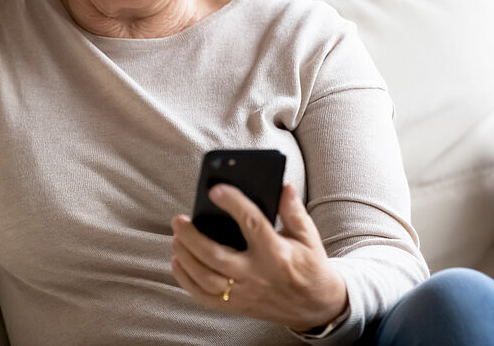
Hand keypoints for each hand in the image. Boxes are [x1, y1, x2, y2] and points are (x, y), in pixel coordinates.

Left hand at [170, 183, 347, 332]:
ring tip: (176, 237)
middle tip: (179, 219)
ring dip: (186, 258)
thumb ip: (293, 211)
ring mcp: (246, 294)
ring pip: (207, 279)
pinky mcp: (238, 307)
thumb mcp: (308, 236)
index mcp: (277, 253)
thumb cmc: (310, 265)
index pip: (251, 224)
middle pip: (217, 257)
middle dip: (193, 237)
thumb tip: (284, 186)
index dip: (233, 204)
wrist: (317, 307)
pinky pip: (206, 298)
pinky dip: (187, 281)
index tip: (216, 190)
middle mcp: (258, 275)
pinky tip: (178, 262)